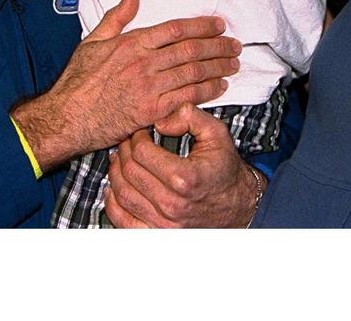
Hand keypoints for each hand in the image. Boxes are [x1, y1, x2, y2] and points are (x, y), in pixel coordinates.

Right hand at [11, 0, 240, 171]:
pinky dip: (206, 92)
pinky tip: (219, 88)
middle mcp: (144, 62)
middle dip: (217, 46)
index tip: (218, 25)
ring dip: (217, 68)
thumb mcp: (92, 41)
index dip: (201, 26)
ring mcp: (149, 87)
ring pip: (192, 73)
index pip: (175, 29)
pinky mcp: (151, 111)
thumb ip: (116, 17)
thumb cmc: (77, 81)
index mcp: (131, 42)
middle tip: (235, 45)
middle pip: (190, 50)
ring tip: (233, 64)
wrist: (67, 117)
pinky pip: (186, 98)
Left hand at [102, 104, 261, 227]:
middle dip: (124, 152)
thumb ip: (190, 116)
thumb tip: (160, 121)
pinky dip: (113, 203)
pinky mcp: (158, 234)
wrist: (238, 204)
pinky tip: (115, 188)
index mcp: (184, 178)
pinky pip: (123, 220)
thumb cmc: (224, 169)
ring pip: (122, 194)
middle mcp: (172, 204)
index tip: (140, 134)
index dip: (136, 138)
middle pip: (129, 172)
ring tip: (120, 160)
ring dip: (115, 173)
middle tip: (128, 143)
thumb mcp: (216, 134)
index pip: (141, 153)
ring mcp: (163, 223)